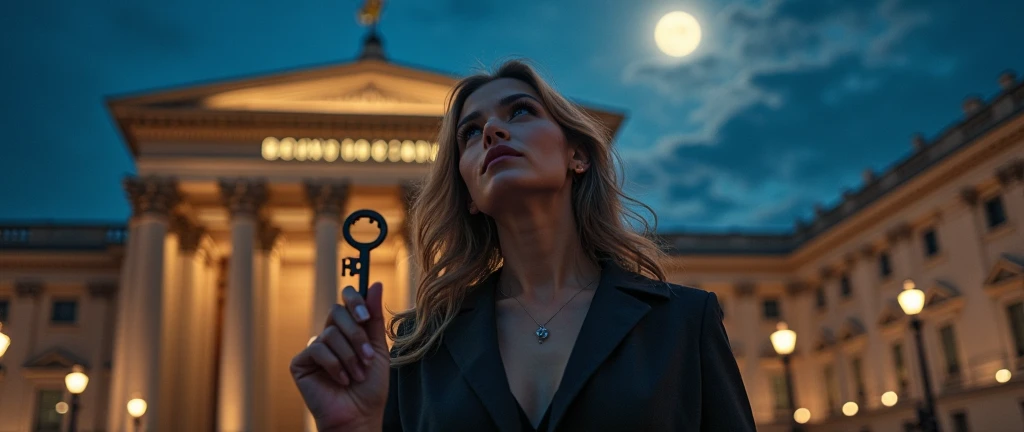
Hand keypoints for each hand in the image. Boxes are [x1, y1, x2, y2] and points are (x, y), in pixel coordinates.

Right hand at [290, 283, 389, 430]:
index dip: (354, 300)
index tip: (365, 316)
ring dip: (350, 356)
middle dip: (357, 334)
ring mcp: (314, 349)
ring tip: (358, 375)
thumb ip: (374, 318)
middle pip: (337, 312)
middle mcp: (329, 336)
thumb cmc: (370, 387)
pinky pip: (317, 349)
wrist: (360, 415)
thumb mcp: (378, 349)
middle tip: (369, 356)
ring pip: (330, 333)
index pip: (345, 301)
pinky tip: (341, 380)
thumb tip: (376, 285)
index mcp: (348, 330)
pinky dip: (334, 365)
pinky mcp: (300, 363)